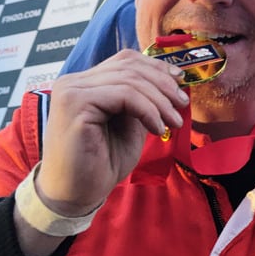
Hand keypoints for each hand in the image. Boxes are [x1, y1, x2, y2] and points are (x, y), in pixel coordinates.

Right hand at [35, 49, 187, 213]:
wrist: (77, 195)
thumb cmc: (102, 163)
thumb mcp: (129, 123)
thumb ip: (141, 99)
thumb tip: (171, 79)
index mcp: (84, 82)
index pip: (125, 60)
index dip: (156, 67)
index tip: (180, 82)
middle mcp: (73, 81)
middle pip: (129, 66)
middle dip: (163, 84)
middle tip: (182, 105)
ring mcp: (71, 91)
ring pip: (129, 80)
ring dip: (159, 101)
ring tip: (174, 122)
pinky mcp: (75, 105)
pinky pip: (123, 95)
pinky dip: (147, 110)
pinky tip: (157, 129)